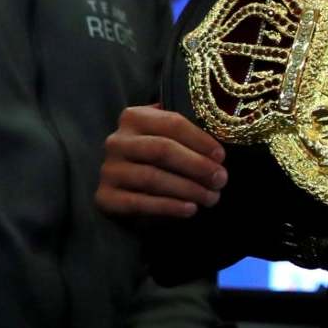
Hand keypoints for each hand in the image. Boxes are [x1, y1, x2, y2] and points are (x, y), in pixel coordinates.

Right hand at [98, 104, 225, 219]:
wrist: (126, 185)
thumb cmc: (159, 158)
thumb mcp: (170, 137)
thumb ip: (187, 133)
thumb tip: (218, 146)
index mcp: (134, 117)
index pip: (172, 123)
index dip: (200, 140)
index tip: (222, 157)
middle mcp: (117, 141)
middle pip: (162, 150)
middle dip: (197, 166)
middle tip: (221, 179)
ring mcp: (109, 169)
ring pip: (152, 178)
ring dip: (188, 189)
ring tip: (211, 197)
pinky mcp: (105, 197)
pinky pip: (139, 203)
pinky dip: (168, 207)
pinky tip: (190, 209)